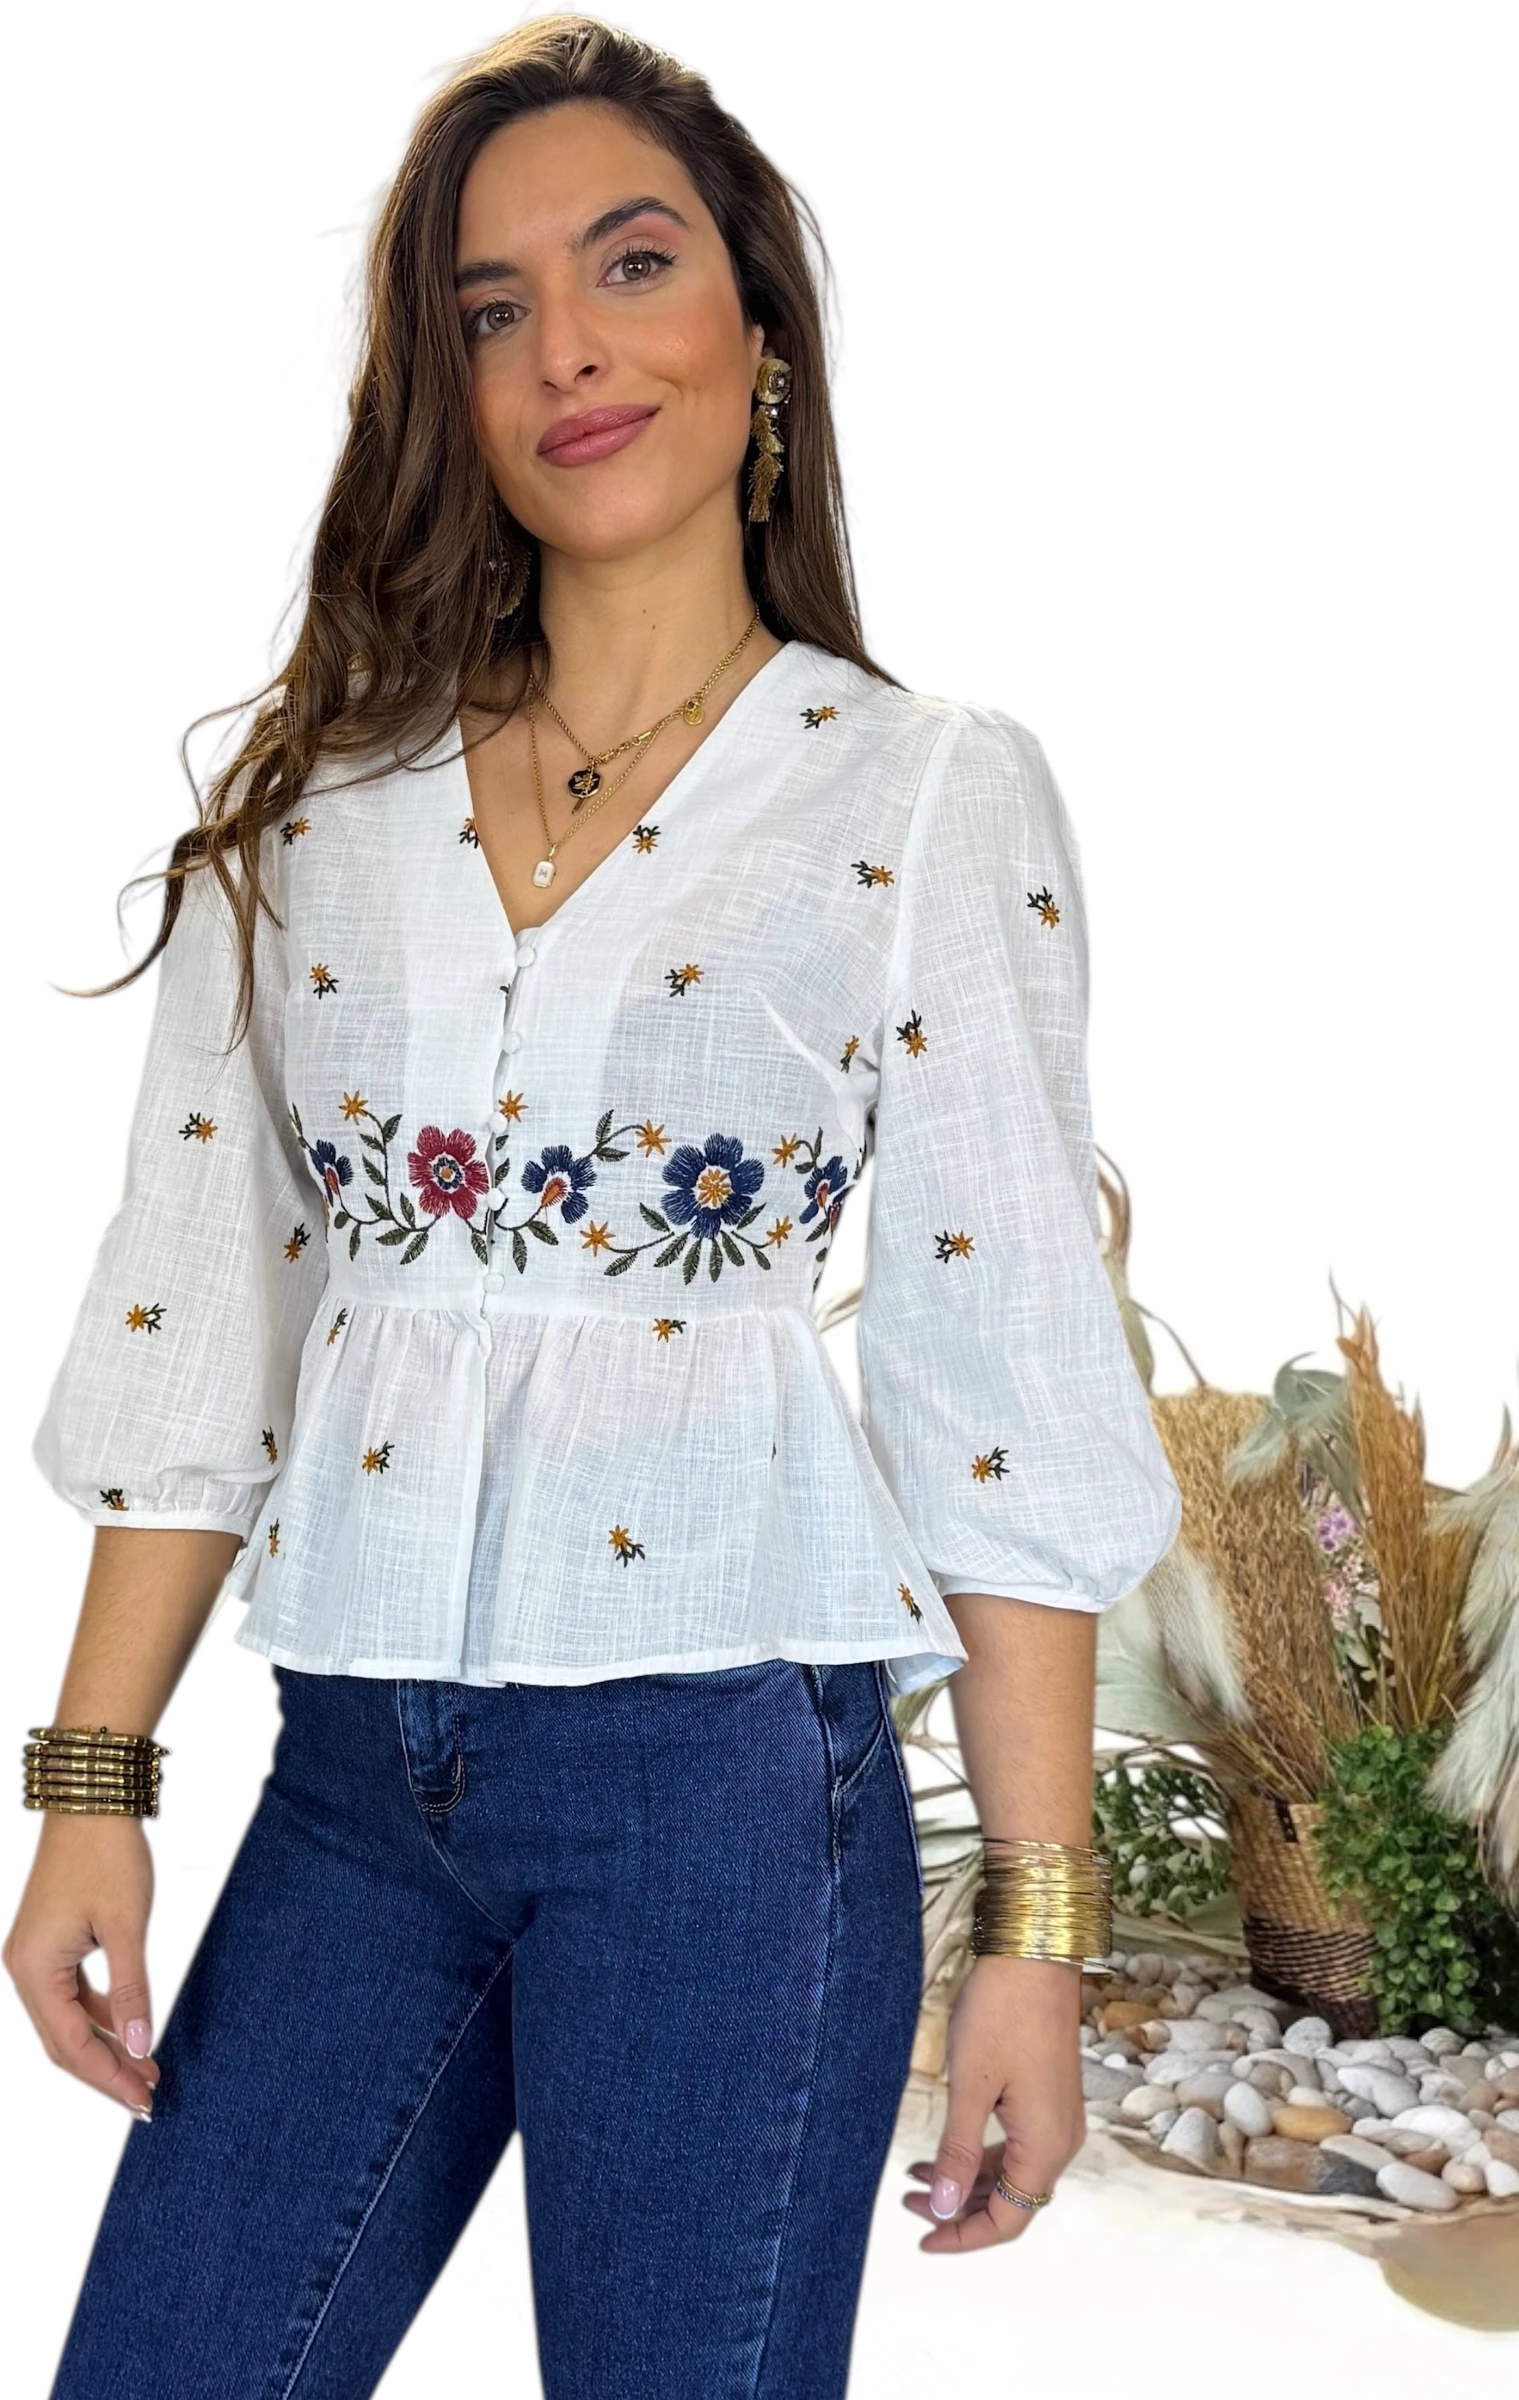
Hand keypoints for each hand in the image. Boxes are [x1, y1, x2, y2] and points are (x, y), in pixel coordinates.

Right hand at [4, 1813, 161, 2118]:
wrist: (91, 1799)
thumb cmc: (107, 1855)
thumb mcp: (126, 1926)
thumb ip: (131, 1990)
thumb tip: (138, 2046)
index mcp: (34, 1970)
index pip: (72, 2045)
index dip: (109, 2078)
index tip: (145, 2102)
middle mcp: (24, 1969)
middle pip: (64, 2041)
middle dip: (106, 2071)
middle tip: (149, 2097)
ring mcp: (33, 1956)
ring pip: (67, 2020)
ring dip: (105, 2044)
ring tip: (146, 2068)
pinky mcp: (49, 1942)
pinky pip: (71, 1994)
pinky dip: (99, 2014)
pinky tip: (128, 2027)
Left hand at [902, 1953, 1085, 2251]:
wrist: (1035, 1952)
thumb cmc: (1001, 2012)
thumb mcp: (969, 2085)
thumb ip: (958, 2151)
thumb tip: (942, 2209)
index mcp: (1046, 2147)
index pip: (1008, 2220)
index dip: (964, 2237)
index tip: (921, 2239)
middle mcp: (1062, 2140)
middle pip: (1013, 2201)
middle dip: (959, 2208)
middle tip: (908, 2201)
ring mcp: (1059, 2117)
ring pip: (1013, 2172)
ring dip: (968, 2180)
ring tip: (916, 2174)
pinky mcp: (1051, 2095)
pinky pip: (1019, 2144)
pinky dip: (983, 2154)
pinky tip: (947, 2144)